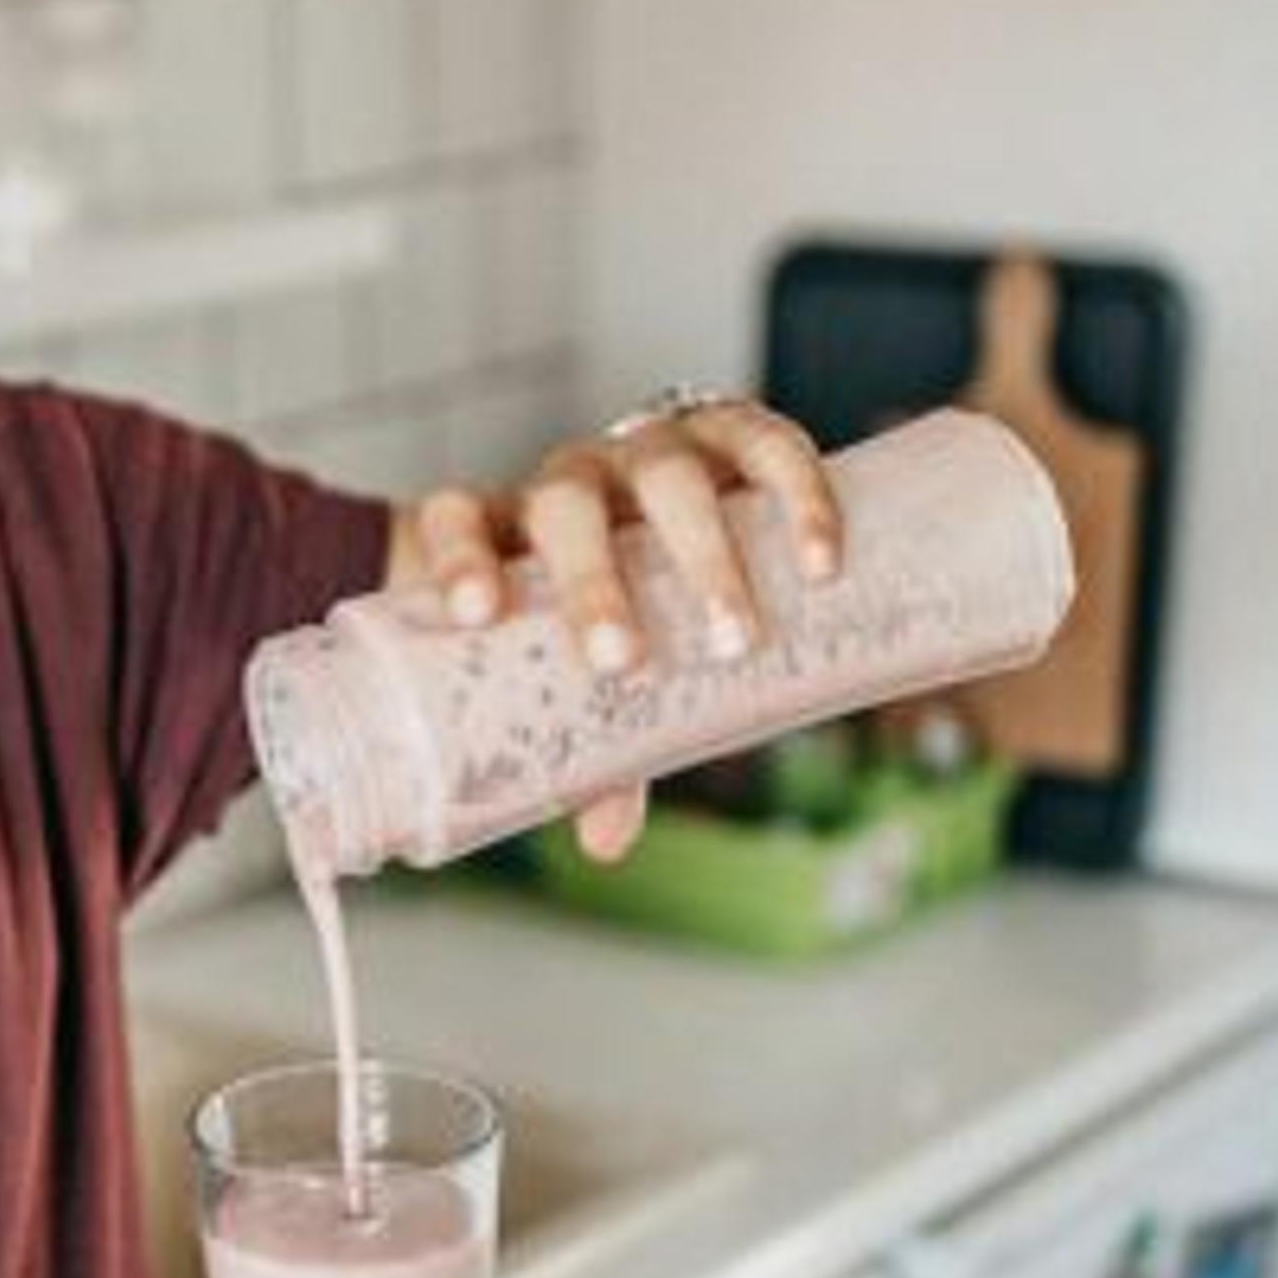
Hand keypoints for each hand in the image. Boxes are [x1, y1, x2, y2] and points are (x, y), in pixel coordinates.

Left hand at [394, 398, 847, 861]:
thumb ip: (600, 754)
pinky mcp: (738, 433)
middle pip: (567, 506)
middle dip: (592, 583)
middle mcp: (578, 479)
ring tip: (735, 635)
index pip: (457, 519)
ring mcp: (657, 448)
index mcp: (515, 529)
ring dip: (702, 555)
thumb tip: (605, 843)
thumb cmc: (628, 613)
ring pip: (668, 474)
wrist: (699, 514)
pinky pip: (768, 447)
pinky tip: (820, 563)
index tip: (476, 615)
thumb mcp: (602, 681)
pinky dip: (798, 499)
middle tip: (624, 661)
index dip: (458, 557)